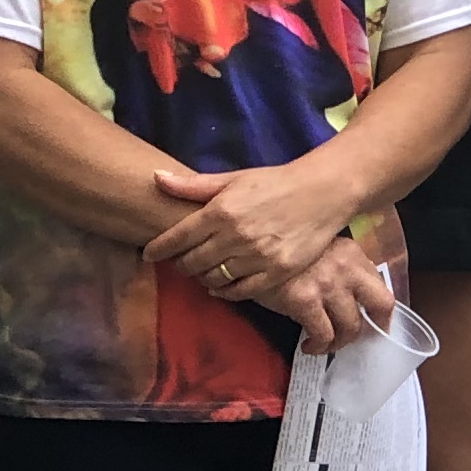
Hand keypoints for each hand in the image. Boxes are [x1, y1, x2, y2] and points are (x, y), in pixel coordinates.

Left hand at [144, 160, 354, 299]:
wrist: (322, 193)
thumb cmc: (274, 183)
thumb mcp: (233, 179)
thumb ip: (193, 185)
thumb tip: (156, 178)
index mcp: (221, 211)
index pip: (177, 238)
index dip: (158, 249)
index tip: (149, 254)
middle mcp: (236, 236)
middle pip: (192, 262)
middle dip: (180, 264)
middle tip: (178, 262)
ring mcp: (257, 257)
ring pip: (214, 279)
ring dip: (201, 277)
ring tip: (201, 271)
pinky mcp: (276, 273)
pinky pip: (240, 291)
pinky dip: (225, 291)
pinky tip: (220, 285)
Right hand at [239, 232, 395, 354]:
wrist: (245, 245)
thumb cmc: (280, 247)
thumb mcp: (315, 247)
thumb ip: (336, 264)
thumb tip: (347, 291)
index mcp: (351, 251)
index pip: (380, 284)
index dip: (379, 309)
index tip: (372, 320)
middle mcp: (346, 267)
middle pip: (381, 304)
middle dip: (373, 327)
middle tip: (358, 337)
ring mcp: (327, 284)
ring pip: (351, 326)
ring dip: (339, 342)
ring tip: (325, 345)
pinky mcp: (305, 300)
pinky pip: (323, 334)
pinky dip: (318, 346)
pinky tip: (308, 346)